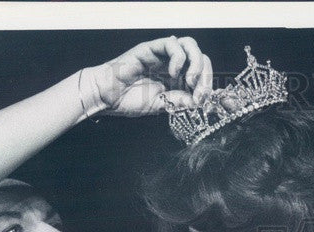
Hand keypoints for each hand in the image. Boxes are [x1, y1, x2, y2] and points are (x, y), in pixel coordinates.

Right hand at [82, 35, 212, 116]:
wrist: (107, 96)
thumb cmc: (129, 100)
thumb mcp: (163, 105)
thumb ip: (181, 101)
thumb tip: (200, 100)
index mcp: (177, 78)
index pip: (202, 73)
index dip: (207, 85)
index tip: (202, 100)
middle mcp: (172, 64)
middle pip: (201, 57)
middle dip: (206, 75)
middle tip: (199, 91)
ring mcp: (162, 55)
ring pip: (190, 45)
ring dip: (196, 63)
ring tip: (190, 80)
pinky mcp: (151, 48)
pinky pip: (172, 44)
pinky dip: (178, 58)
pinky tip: (172, 73)